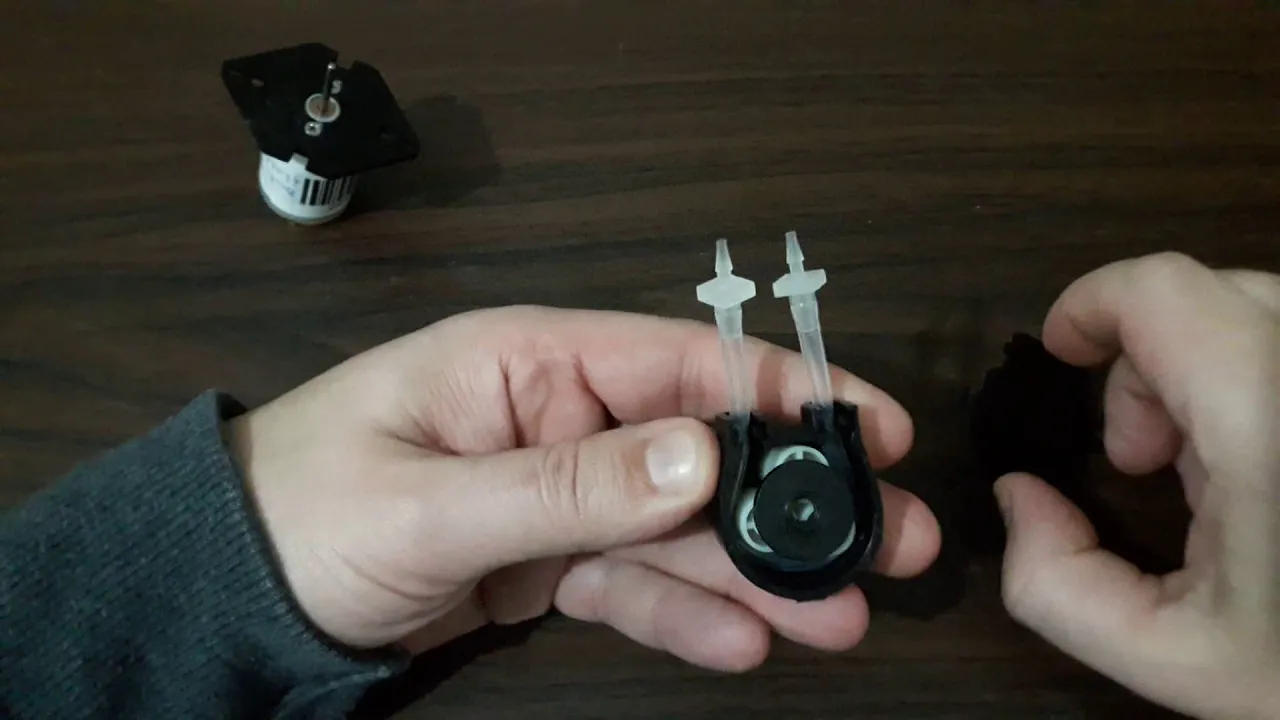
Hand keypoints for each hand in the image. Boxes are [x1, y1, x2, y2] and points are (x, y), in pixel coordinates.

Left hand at [230, 305, 940, 670]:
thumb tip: (701, 457)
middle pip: (704, 451)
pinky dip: (683, 614)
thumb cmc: (305, 511)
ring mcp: (563, 492)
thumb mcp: (433, 504)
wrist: (234, 592)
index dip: (784, 392)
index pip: (682, 361)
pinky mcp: (551, 557)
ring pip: (681, 529)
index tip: (874, 430)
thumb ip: (567, 484)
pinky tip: (741, 644)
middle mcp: (564, 417)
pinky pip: (633, 582)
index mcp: (533, 362)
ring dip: (757, 574)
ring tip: (838, 617)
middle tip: (893, 544)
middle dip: (796, 500)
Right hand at [995, 253, 1279, 718]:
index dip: (1089, 302)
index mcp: (1269, 425)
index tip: (1062, 357)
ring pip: (1260, 311)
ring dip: (1203, 372)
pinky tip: (1262, 466)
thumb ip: (1053, 582)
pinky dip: (1254, 383)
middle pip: (1207, 293)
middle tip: (1142, 460)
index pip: (1163, 291)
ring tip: (1207, 472)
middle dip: (1144, 363)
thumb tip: (1020, 494)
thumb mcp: (1170, 660)